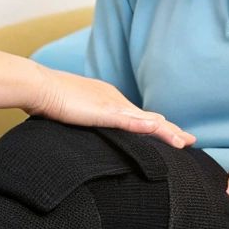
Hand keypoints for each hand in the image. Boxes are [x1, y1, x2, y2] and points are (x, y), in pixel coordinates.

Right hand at [34, 71, 195, 149]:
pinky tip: (159, 128)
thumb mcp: (73, 112)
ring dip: (166, 131)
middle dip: (170, 130)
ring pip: (145, 121)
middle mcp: (115, 100)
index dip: (157, 127)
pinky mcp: (103, 111)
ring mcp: (111, 105)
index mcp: (109, 100)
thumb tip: (87, 126)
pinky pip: (129, 120)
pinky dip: (146, 125)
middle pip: (148, 118)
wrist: (38, 86)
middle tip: (190, 141)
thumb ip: (85, 119)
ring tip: (184, 142)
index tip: (173, 136)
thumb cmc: (49, 100)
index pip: (138, 117)